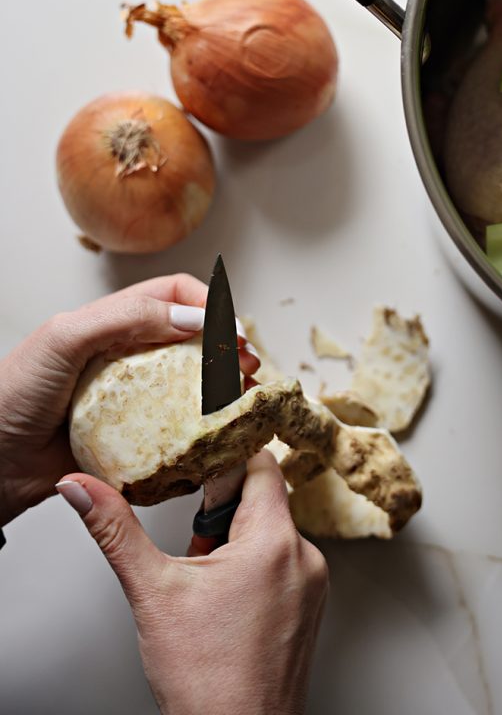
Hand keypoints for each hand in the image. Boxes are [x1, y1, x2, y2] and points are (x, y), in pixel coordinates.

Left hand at [0, 274, 259, 526]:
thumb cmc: (13, 394)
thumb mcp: (65, 339)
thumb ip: (125, 318)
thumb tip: (191, 317)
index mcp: (114, 320)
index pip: (175, 296)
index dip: (210, 306)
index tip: (232, 331)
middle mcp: (128, 354)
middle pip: (194, 338)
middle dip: (228, 347)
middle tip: (248, 367)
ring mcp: (133, 396)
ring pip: (191, 383)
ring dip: (223, 388)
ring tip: (242, 401)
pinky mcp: (134, 436)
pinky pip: (177, 428)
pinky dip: (202, 429)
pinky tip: (216, 434)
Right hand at [56, 450, 327, 714]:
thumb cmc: (207, 680)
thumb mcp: (153, 592)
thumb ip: (117, 529)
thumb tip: (84, 490)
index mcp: (274, 542)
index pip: (261, 464)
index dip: (229, 453)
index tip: (202, 455)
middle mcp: (304, 557)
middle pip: (264, 499)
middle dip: (222, 511)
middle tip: (194, 544)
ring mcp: (311, 585)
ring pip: (271, 533)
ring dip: (236, 541)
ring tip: (205, 580)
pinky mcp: (308, 608)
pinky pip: (282, 563)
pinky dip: (252, 567)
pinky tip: (224, 601)